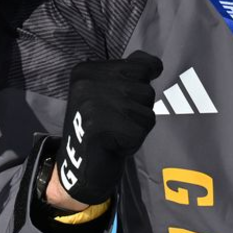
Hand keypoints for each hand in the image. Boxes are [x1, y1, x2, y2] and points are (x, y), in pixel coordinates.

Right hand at [52, 51, 162, 208]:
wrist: (77, 168)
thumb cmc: (101, 125)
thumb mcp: (111, 89)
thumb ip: (133, 71)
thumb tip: (155, 65)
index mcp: (87, 70)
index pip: (143, 65)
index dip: (142, 86)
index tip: (120, 100)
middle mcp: (86, 84)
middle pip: (146, 90)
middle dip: (139, 109)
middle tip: (115, 122)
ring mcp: (91, 105)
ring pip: (146, 110)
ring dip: (137, 126)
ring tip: (114, 132)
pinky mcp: (99, 128)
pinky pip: (142, 129)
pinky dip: (133, 141)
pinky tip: (113, 145)